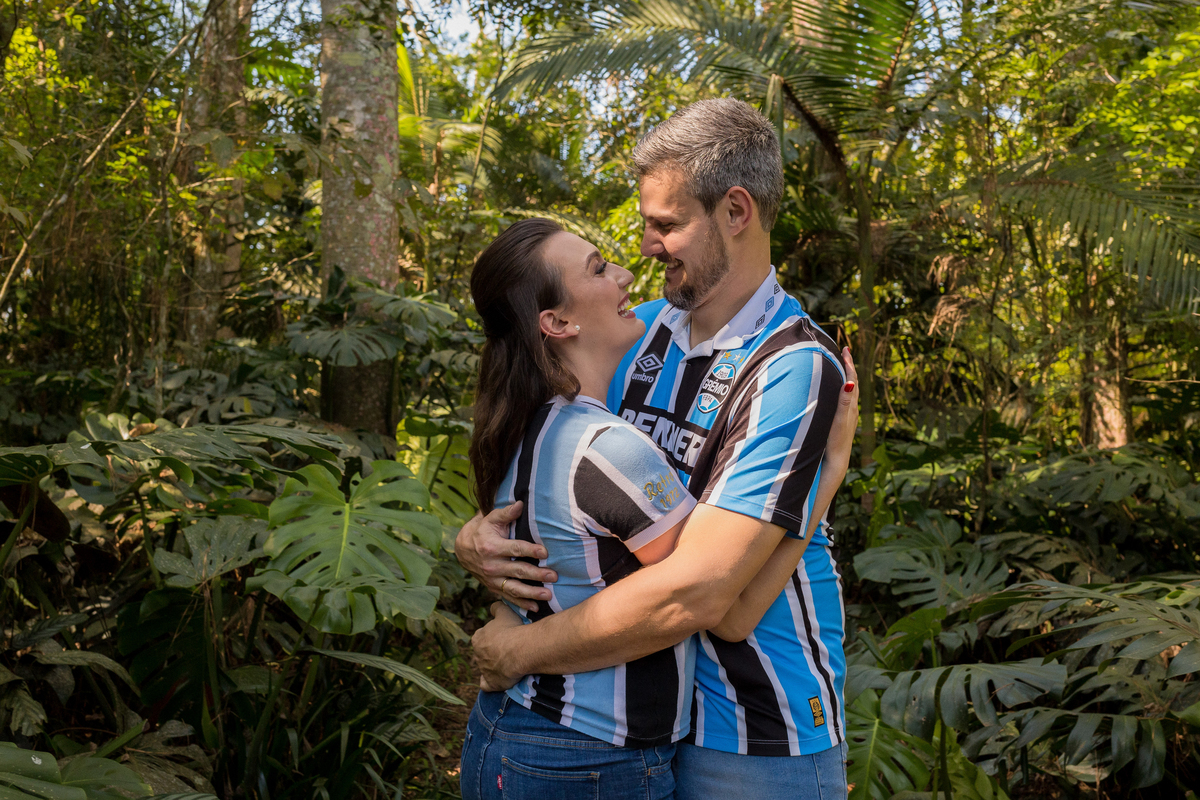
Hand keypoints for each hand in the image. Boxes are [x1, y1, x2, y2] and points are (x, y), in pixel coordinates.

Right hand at [454, 501, 556, 611]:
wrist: (461, 549)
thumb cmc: (481, 530)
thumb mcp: (490, 518)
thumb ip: (506, 513)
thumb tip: (521, 503)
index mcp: (492, 547)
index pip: (515, 549)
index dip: (530, 550)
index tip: (545, 552)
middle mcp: (492, 565)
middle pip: (518, 571)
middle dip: (537, 575)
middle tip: (554, 576)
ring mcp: (492, 579)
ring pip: (514, 588)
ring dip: (532, 593)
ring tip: (548, 595)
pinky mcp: (493, 587)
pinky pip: (508, 597)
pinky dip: (521, 604)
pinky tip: (535, 609)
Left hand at [473, 602, 526, 691]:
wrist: (520, 650)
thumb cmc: (512, 629)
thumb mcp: (504, 611)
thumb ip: (497, 608)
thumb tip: (493, 607)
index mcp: (478, 637)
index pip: (482, 636)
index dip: (494, 636)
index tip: (505, 636)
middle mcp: (477, 654)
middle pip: (484, 653)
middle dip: (493, 652)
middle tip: (509, 649)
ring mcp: (483, 670)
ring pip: (487, 667)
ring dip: (495, 666)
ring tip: (510, 663)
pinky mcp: (491, 683)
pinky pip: (487, 684)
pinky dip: (490, 683)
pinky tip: (498, 680)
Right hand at [827, 346, 859, 473]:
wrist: (837, 460)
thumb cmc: (836, 441)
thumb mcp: (840, 420)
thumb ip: (845, 401)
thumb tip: (850, 382)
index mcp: (851, 405)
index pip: (852, 379)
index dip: (848, 363)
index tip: (845, 348)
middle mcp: (852, 408)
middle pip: (853, 382)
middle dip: (848, 366)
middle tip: (844, 352)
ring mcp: (848, 415)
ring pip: (850, 391)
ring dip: (846, 377)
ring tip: (842, 367)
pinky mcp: (843, 421)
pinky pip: (845, 399)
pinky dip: (842, 389)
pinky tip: (838, 393)